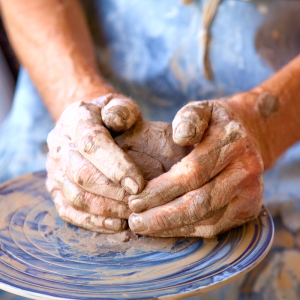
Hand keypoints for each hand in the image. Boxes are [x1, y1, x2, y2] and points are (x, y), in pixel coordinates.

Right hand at [46, 93, 143, 233]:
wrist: (89, 126)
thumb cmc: (112, 117)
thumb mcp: (120, 105)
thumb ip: (121, 109)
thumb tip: (116, 121)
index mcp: (75, 119)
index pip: (92, 143)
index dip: (115, 165)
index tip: (138, 184)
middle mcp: (59, 145)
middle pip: (81, 174)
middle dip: (112, 191)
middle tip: (138, 202)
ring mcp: (54, 169)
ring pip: (75, 196)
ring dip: (106, 209)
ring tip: (132, 214)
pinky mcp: (56, 189)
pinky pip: (69, 211)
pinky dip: (92, 222)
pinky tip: (116, 225)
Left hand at [128, 96, 263, 237]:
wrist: (247, 137)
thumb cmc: (213, 125)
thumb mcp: (201, 110)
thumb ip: (189, 118)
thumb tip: (180, 136)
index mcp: (232, 142)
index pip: (192, 173)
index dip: (161, 190)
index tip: (135, 200)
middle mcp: (246, 169)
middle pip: (201, 202)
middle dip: (163, 216)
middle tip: (135, 221)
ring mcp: (251, 192)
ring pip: (207, 220)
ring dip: (172, 227)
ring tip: (144, 226)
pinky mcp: (248, 209)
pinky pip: (215, 227)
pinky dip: (187, 231)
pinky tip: (166, 229)